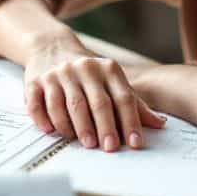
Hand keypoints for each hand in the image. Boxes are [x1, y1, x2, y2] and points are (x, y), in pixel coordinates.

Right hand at [24, 35, 165, 151]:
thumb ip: (135, 103)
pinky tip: (51, 131)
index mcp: (107, 68)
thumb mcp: (113, 81)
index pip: (122, 97)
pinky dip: (44, 118)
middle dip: (104, 127)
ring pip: (68, 105)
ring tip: (86, 144)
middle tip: (109, 148)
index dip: (130, 121)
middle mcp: (83, 68)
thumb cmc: (89, 74)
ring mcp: (58, 74)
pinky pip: (38, 103)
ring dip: (76, 126)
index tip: (134, 142)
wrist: (52, 47)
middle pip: (96, 102)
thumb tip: (160, 124)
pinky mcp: (35, 82)